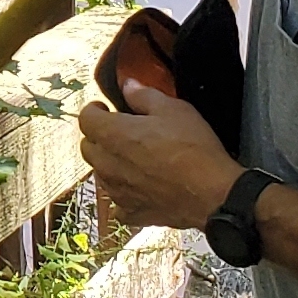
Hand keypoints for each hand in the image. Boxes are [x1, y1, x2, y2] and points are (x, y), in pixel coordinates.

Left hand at [77, 80, 241, 229]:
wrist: (211, 193)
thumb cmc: (193, 148)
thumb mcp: (173, 109)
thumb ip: (143, 95)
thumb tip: (128, 85)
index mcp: (113, 135)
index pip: (85, 119)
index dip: (94, 110)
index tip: (105, 109)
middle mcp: (108, 165)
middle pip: (88, 147)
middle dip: (99, 137)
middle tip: (120, 131)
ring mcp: (117, 191)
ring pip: (101, 174)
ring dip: (111, 164)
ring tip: (133, 158)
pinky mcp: (132, 212)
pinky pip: (118, 204)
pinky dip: (125, 195)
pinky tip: (140, 189)